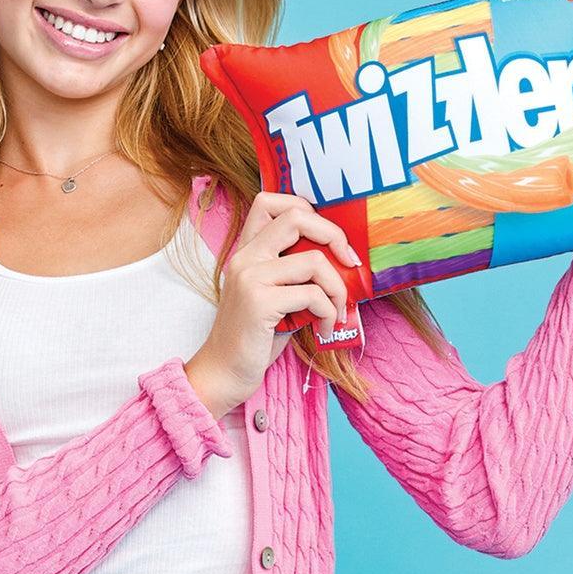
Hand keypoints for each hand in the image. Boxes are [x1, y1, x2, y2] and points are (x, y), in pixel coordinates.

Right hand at [185, 191, 359, 414]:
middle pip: (297, 217)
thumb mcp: (274, 293)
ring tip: (337, 309)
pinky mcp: (259, 302)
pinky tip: (324, 327)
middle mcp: (245, 256)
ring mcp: (250, 277)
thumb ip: (294, 270)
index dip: (308, 210)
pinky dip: (329, 312)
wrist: (224, 372)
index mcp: (246, 250)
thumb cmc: (255, 335)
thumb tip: (341, 258)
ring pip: (314, 260)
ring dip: (338, 287)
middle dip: (334, 236)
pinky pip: (312, 295)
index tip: (329, 239)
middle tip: (349, 262)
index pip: (271, 201)